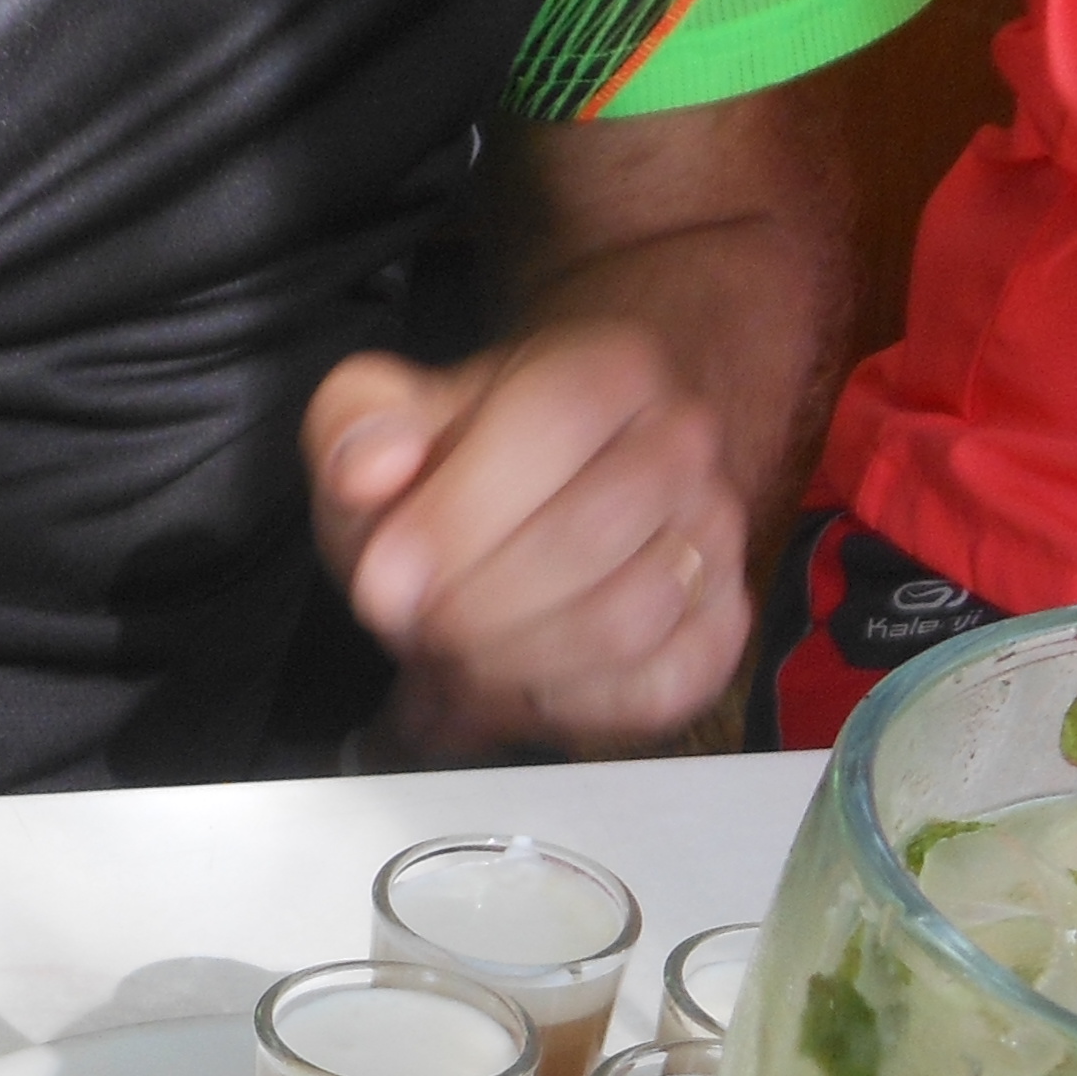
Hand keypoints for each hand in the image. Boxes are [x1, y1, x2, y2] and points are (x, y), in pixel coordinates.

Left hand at [306, 323, 756, 760]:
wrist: (536, 506)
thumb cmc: (462, 467)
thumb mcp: (385, 423)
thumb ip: (356, 425)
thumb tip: (373, 468)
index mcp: (610, 370)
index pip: (553, 426)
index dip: (460, 515)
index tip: (386, 580)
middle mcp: (682, 444)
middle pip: (591, 535)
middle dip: (479, 605)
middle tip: (418, 625)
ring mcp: (711, 538)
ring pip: (625, 621)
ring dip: (514, 659)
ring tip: (457, 652)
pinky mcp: (719, 628)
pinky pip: (651, 689)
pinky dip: (564, 705)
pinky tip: (515, 677)